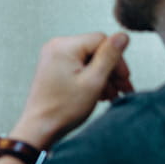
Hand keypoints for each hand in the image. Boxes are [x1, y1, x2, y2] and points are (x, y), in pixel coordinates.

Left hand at [11, 32, 132, 147]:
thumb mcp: (94, 81)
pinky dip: (91, 79)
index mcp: (64, 46)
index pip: (102, 41)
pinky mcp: (54, 68)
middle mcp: (57, 47)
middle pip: (96, 50)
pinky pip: (79, 67)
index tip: (124, 79)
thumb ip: (110, 56)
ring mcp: (54, 57)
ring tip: (113, 95)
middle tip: (124, 88)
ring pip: (89, 61)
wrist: (40, 128)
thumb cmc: (64, 108)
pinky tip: (101, 94)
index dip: (117, 60)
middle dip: (112, 70)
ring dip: (104, 77)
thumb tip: (122, 35)